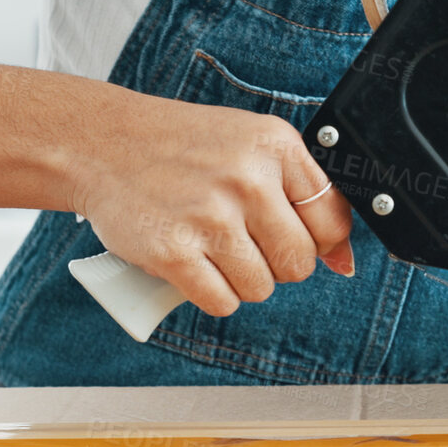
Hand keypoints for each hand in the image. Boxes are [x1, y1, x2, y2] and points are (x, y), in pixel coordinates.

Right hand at [69, 92, 354, 316]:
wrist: (104, 144)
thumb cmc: (183, 148)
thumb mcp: (249, 147)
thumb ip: (300, 194)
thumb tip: (344, 261)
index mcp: (275, 146)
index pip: (331, 220)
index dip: (318, 242)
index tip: (293, 237)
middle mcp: (247, 179)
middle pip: (298, 263)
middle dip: (276, 264)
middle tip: (243, 242)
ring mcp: (209, 217)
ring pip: (261, 288)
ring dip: (240, 280)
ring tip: (213, 248)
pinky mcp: (173, 252)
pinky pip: (221, 302)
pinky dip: (210, 294)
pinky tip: (194, 265)